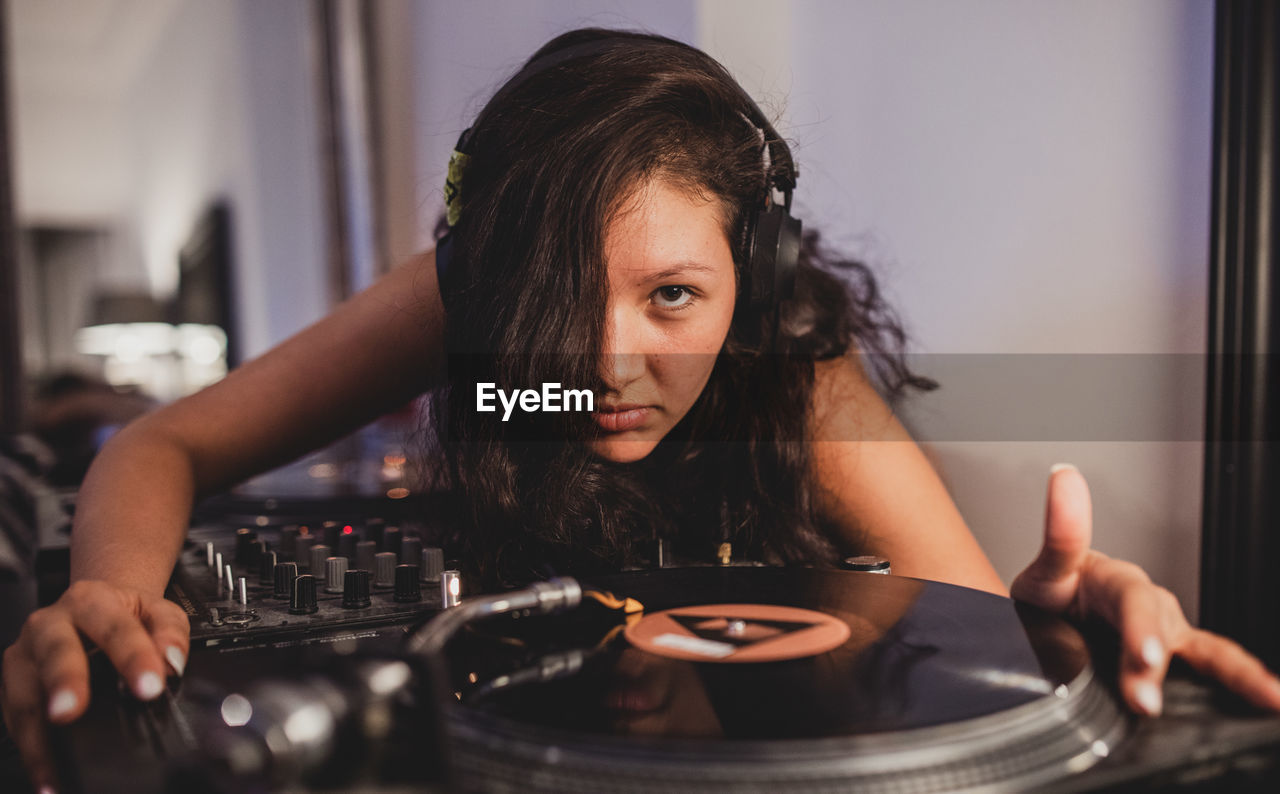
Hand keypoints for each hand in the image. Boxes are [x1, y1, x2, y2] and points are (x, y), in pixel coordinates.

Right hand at [1, 580, 189, 792]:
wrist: (93, 610)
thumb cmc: (126, 616)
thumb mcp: (158, 611)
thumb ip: (170, 632)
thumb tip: (172, 662)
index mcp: (91, 601)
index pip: (115, 627)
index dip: (133, 657)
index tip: (150, 688)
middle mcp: (50, 624)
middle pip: (55, 652)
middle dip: (63, 682)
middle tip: (70, 712)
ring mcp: (25, 656)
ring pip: (25, 693)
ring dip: (37, 732)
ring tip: (52, 765)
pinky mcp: (12, 685)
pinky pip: (16, 720)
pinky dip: (31, 749)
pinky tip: (45, 775)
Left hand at [1010, 464, 1279, 716]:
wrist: (1052, 615)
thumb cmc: (1053, 591)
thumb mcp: (1049, 566)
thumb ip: (1061, 532)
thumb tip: (1065, 476)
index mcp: (1120, 582)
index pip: (1135, 602)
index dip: (1141, 628)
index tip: (1144, 656)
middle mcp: (1151, 606)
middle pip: (1167, 634)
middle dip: (1160, 667)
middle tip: (1146, 700)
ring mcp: (1168, 634)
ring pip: (1208, 652)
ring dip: (1236, 678)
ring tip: (1269, 700)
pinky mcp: (1175, 659)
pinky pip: (1213, 669)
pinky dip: (1241, 685)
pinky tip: (1269, 704)